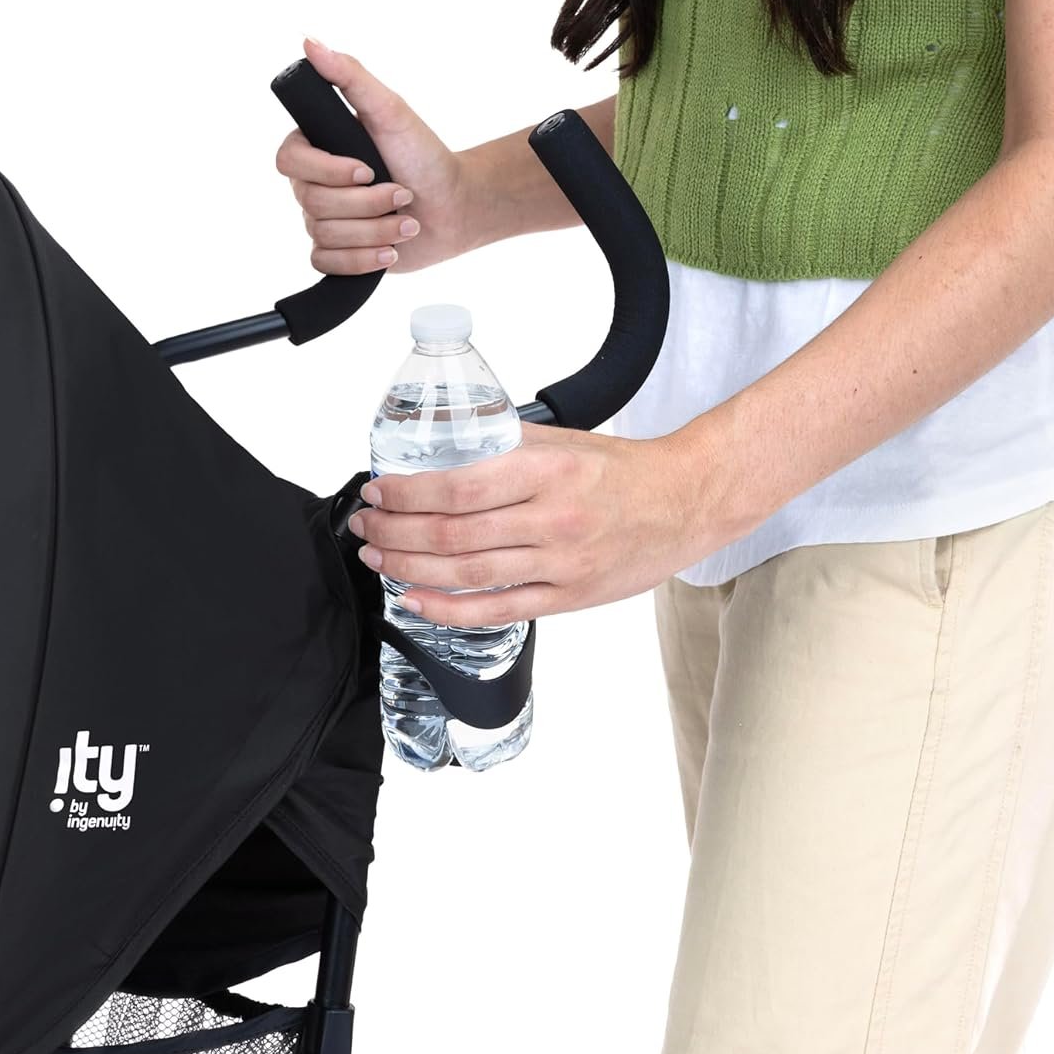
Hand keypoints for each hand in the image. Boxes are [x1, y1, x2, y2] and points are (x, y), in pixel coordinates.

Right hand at [274, 39, 471, 274]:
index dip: (328, 171)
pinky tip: (391, 250)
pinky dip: (364, 260)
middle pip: (312, 204)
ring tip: (407, 222)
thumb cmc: (424, 156)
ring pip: (326, 236)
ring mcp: (325, 222)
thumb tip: (310, 42)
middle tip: (402, 193)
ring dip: (376, 230)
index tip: (367, 169)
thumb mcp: (391, 110)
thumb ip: (350, 76)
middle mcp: (314, 185)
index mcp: (317, 148)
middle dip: (367, 203)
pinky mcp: (339, 254)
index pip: (289, 161)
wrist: (454, 206)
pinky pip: (328, 265)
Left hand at [347, 425, 731, 624]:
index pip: (458, 487)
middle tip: (368, 527)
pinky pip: (498, 611)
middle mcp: (552, 519)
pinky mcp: (568, 597)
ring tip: (380, 559)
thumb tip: (447, 447)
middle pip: (452, 535)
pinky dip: (448, 609)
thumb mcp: (565, 442)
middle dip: (395, 533)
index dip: (407, 494)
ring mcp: (560, 564)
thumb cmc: (624, 471)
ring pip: (467, 575)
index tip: (379, 492)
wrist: (685, 502)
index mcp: (548, 472)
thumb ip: (507, 445)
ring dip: (410, 569)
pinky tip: (416, 601)